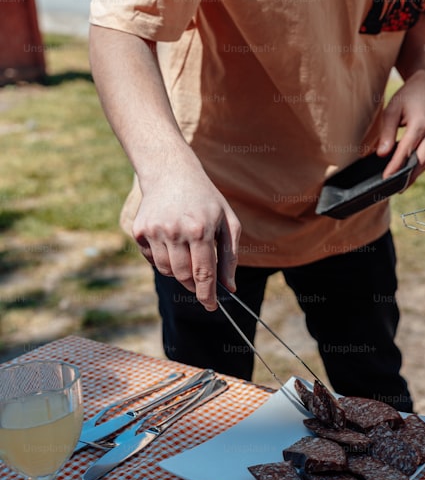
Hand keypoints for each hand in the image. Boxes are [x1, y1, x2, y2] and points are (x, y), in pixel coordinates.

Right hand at [131, 164, 240, 310]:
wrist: (170, 173)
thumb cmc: (206, 199)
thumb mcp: (228, 222)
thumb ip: (230, 256)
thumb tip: (230, 287)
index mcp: (200, 230)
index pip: (203, 274)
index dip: (207, 295)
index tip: (212, 307)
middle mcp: (174, 232)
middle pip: (183, 277)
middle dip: (194, 287)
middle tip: (202, 286)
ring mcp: (153, 231)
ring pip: (167, 270)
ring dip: (180, 273)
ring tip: (189, 257)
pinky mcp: (139, 231)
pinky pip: (153, 259)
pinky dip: (165, 260)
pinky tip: (173, 244)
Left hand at [376, 69, 424, 180]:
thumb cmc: (407, 97)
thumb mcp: (392, 109)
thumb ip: (387, 132)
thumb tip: (382, 154)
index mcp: (420, 125)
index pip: (406, 151)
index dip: (395, 166)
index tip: (386, 178)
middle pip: (420, 162)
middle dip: (407, 177)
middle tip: (393, 189)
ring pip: (424, 163)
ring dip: (413, 176)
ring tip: (398, 187)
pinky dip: (417, 168)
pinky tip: (406, 175)